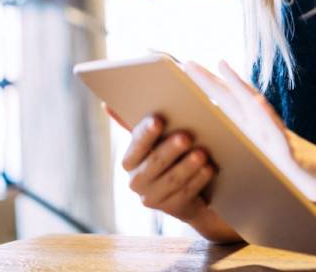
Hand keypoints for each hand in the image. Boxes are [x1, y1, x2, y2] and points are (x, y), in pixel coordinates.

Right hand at [102, 103, 214, 224]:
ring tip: (202, 153)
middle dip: (171, 149)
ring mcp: (153, 198)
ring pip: (172, 179)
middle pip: (154, 163)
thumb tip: (106, 105)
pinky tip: (209, 168)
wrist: (189, 190)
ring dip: (188, 166)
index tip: (159, 120)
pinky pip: (186, 193)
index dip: (146, 133)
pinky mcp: (172, 209)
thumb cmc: (172, 155)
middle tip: (186, 136)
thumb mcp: (157, 140)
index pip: (136, 144)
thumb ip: (139, 125)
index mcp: (130, 160)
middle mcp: (136, 181)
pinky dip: (199, 180)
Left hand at [182, 60, 315, 202]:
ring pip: (255, 107)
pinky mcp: (290, 153)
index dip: (209, 86)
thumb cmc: (293, 170)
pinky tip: (258, 104)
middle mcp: (264, 127)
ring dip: (239, 86)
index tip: (188, 70)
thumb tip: (222, 141)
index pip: (228, 104)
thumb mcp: (262, 158)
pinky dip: (268, 118)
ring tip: (222, 66)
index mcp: (254, 129)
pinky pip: (278, 134)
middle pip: (234, 98)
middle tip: (189, 63)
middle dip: (212, 80)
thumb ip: (245, 146)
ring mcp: (277, 137)